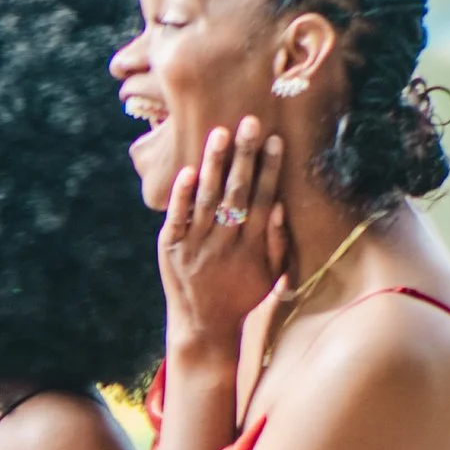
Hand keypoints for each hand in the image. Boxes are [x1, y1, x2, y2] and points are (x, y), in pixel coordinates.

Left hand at [158, 118, 286, 364]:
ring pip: (207, 199)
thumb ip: (276, 242)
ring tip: (219, 135)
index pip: (261, 200)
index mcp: (251, 247)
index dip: (268, 170)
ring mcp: (196, 245)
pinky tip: (188, 172)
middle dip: (244, 157)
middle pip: (237, 193)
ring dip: (214, 166)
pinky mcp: (171, 248)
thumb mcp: (269, 275)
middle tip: (250, 123)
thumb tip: (278, 205)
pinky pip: (177, 218)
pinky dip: (182, 196)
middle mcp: (224, 243)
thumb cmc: (241, 296)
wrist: (202, 326)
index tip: (274, 141)